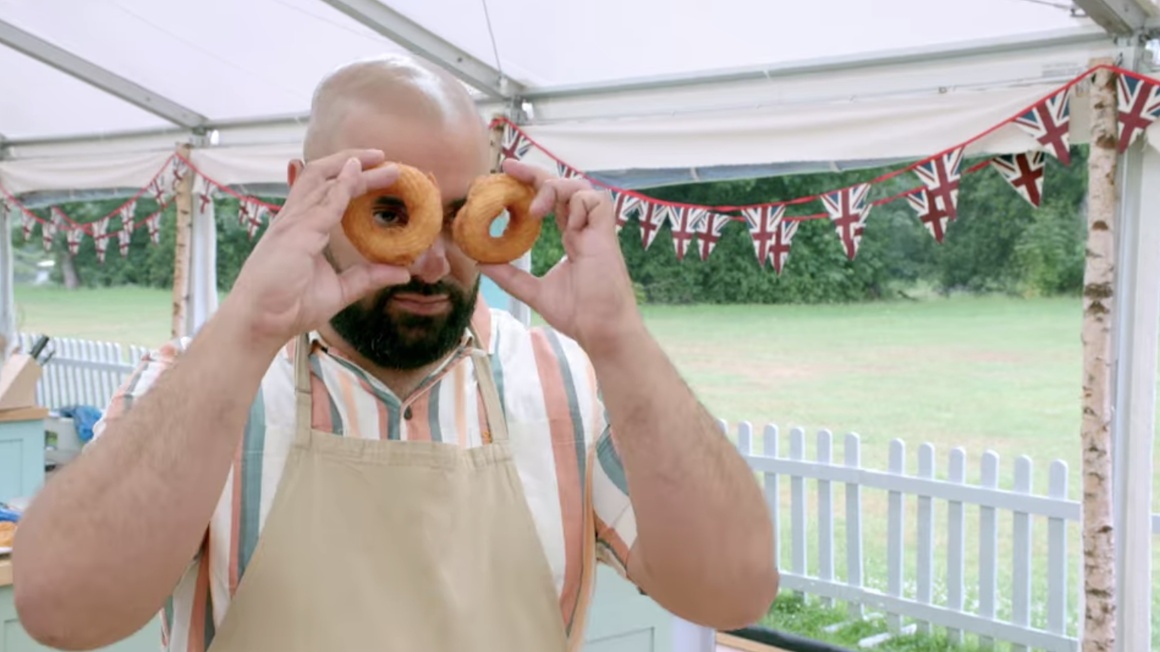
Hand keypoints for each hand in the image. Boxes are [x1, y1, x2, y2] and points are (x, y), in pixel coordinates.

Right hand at [223, 150, 411, 349]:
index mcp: (301, 228)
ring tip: (378, 158)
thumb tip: (402, 272)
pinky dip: (342, 185)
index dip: (348, 178)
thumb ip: (368, 277)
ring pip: (321, 179)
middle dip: (352, 162)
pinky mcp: (297, 232)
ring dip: (350, 165)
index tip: (375, 171)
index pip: (324, 191)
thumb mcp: (339, 290)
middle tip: (384, 158)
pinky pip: (323, 202)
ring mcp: (293, 222)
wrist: (261, 322)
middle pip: (322, 176)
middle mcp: (294, 218)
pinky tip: (358, 173)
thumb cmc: (289, 307)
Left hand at [479, 159, 642, 358]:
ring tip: (536, 211)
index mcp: (572, 238)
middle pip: (564, 186)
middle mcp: (584, 229)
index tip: (507, 172)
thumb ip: (511, 276)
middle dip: (537, 173)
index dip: (532, 184)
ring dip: (556, 189)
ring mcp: (596, 231)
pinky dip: (578, 204)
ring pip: (582, 187)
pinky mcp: (606, 235)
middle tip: (509, 168)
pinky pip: (596, 201)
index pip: (553, 200)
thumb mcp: (535, 292)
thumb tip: (481, 264)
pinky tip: (567, 226)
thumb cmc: (578, 314)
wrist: (601, 330)